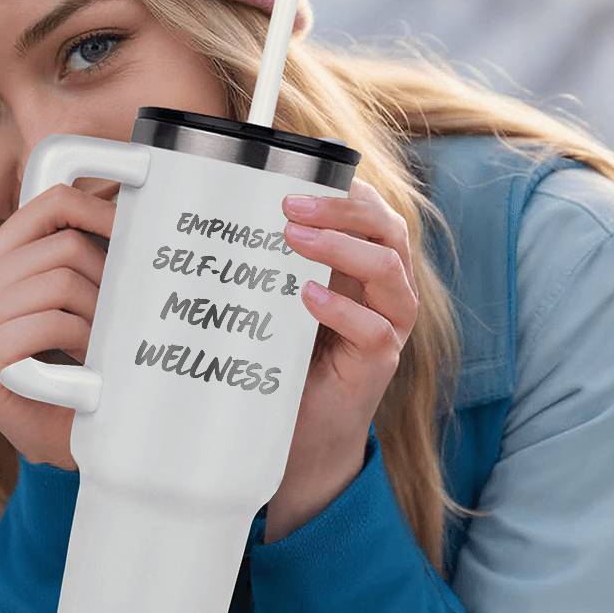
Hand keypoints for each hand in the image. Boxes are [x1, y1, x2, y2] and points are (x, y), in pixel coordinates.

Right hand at [0, 182, 119, 471]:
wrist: (62, 441)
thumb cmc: (75, 370)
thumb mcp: (72, 301)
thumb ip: (76, 256)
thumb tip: (128, 204)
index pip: (45, 205)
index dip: (97, 210)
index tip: (133, 230)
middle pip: (62, 246)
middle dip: (105, 282)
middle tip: (116, 320)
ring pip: (61, 281)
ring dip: (98, 317)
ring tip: (101, 345)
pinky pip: (51, 321)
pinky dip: (83, 342)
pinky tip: (86, 367)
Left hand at [263, 177, 419, 542]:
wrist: (299, 435)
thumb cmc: (286, 361)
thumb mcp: (278, 302)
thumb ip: (272, 265)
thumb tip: (225, 217)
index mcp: (365, 268)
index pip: (372, 213)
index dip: (344, 189)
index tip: (295, 177)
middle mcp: (386, 292)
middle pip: (388, 231)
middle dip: (342, 208)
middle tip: (290, 204)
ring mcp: (388, 328)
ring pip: (388, 272)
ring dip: (342, 247)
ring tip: (295, 237)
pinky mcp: (378, 365)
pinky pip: (374, 330)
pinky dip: (341, 309)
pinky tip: (307, 297)